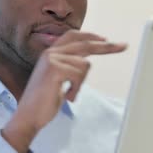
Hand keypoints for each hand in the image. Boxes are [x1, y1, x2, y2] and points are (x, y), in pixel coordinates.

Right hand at [2, 30, 126, 152]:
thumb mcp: (58, 78)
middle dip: (107, 46)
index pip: (74, 36)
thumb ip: (68, 65)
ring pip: (85, 64)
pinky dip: (77, 89)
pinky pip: (80, 75)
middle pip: (85, 44)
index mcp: (51, 52)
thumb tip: (85, 60)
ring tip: (69, 93)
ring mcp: (52, 59)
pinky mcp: (55, 69)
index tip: (107, 40)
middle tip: (123, 46)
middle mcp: (51, 52)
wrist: (29, 115)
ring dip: (81, 83)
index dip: (91, 36)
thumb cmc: (44, 100)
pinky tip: (67, 96)